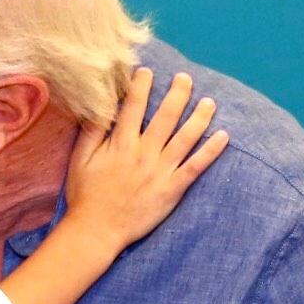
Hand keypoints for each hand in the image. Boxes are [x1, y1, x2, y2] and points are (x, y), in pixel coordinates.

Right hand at [63, 68, 227, 252]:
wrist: (97, 231)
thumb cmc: (85, 195)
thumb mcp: (79, 159)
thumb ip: (91, 131)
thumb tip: (99, 105)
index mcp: (120, 144)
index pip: (133, 106)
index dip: (141, 85)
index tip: (147, 71)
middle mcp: (144, 153)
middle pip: (166, 116)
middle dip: (177, 93)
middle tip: (186, 78)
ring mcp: (160, 171)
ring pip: (185, 138)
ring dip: (199, 117)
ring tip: (210, 102)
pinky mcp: (172, 189)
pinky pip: (196, 167)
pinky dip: (211, 151)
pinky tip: (223, 136)